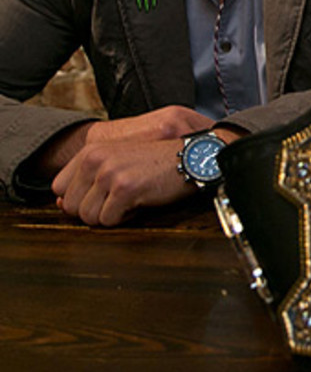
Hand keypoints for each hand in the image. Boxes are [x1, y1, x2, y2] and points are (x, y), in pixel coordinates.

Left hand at [49, 106, 216, 225]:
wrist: (192, 157)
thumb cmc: (158, 161)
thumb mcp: (117, 162)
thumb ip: (86, 179)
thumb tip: (60, 205)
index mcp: (90, 151)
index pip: (58, 188)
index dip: (79, 199)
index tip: (101, 196)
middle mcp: (95, 160)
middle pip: (71, 207)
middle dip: (95, 210)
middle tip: (119, 199)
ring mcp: (109, 174)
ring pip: (88, 217)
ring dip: (111, 215)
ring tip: (131, 200)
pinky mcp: (125, 189)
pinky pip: (109, 221)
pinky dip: (126, 218)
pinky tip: (141, 203)